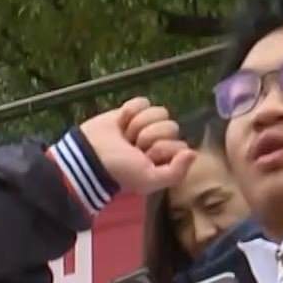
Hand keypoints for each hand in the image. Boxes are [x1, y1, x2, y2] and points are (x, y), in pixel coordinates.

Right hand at [77, 97, 195, 195]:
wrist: (89, 155)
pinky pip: (143, 102)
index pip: (180, 144)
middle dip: (149, 136)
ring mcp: (146, 124)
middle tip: (132, 147)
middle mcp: (158, 140)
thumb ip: (175, 173)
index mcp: (165, 158)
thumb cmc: (119, 171)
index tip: (145, 158)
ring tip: (124, 136)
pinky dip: (130, 111)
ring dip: (138, 124)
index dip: (162, 149)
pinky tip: (120, 124)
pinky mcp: (132, 111)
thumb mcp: (148, 180)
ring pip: (158, 112)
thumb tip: (193, 152)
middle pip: (170, 126)